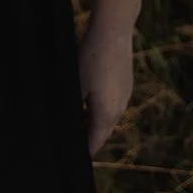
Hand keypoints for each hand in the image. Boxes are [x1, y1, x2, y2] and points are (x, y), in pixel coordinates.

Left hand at [76, 21, 134, 155]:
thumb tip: (66, 126)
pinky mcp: (126, 84)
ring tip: (77, 120)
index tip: (73, 160)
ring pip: (108, 117)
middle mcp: (119, 109)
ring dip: (94, 121)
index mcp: (106, 114)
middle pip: (101, 132)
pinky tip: (88, 98)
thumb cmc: (90, 59)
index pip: (94, 143)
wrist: (113, 32)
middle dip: (87, 137)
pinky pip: (113, 104)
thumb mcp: (75, 86)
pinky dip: (101, 108)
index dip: (83, 152)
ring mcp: (125, 96)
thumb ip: (72, 110)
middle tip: (72, 143)